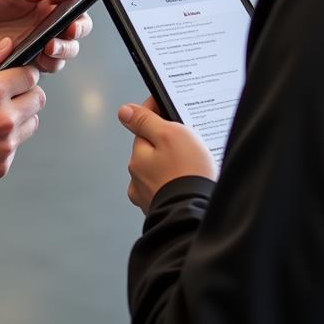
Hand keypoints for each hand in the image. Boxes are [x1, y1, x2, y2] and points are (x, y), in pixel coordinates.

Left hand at [0, 0, 88, 73]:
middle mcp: (49, 20)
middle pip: (79, 26)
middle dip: (79, 28)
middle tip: (69, 29)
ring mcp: (43, 41)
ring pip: (68, 49)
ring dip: (65, 49)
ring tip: (50, 47)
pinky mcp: (33, 59)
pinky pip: (50, 65)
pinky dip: (49, 64)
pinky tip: (39, 58)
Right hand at [0, 37, 45, 192]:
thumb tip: (7, 44)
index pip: (31, 76)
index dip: (24, 74)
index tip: (18, 77)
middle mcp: (4, 117)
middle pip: (38, 99)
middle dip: (27, 94)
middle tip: (8, 97)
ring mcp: (5, 144)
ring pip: (32, 123)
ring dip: (21, 118)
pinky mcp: (1, 165)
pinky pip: (16, 147)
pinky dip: (6, 142)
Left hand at [119, 97, 216, 213]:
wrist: (198, 216)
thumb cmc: (187, 174)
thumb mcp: (169, 135)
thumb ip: (146, 121)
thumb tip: (124, 111)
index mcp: (137, 158)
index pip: (143, 127)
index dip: (156, 113)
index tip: (168, 106)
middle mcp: (138, 179)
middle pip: (152, 150)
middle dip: (166, 144)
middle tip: (190, 142)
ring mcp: (149, 197)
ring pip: (160, 170)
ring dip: (171, 165)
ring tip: (194, 166)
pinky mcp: (163, 210)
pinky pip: (168, 189)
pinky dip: (176, 184)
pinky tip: (190, 183)